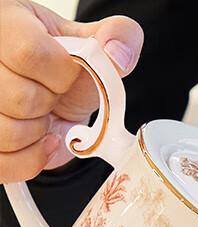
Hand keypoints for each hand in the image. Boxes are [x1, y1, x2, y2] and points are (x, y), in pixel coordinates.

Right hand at [0, 0, 141, 181]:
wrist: (49, 87)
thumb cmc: (63, 63)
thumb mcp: (89, 43)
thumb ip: (115, 38)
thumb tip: (119, 54)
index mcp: (6, 25)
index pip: (30, 54)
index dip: (61, 75)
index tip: (68, 75)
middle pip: (21, 100)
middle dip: (52, 106)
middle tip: (54, 96)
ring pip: (8, 133)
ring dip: (40, 135)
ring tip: (44, 116)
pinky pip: (2, 164)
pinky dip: (30, 161)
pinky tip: (43, 143)